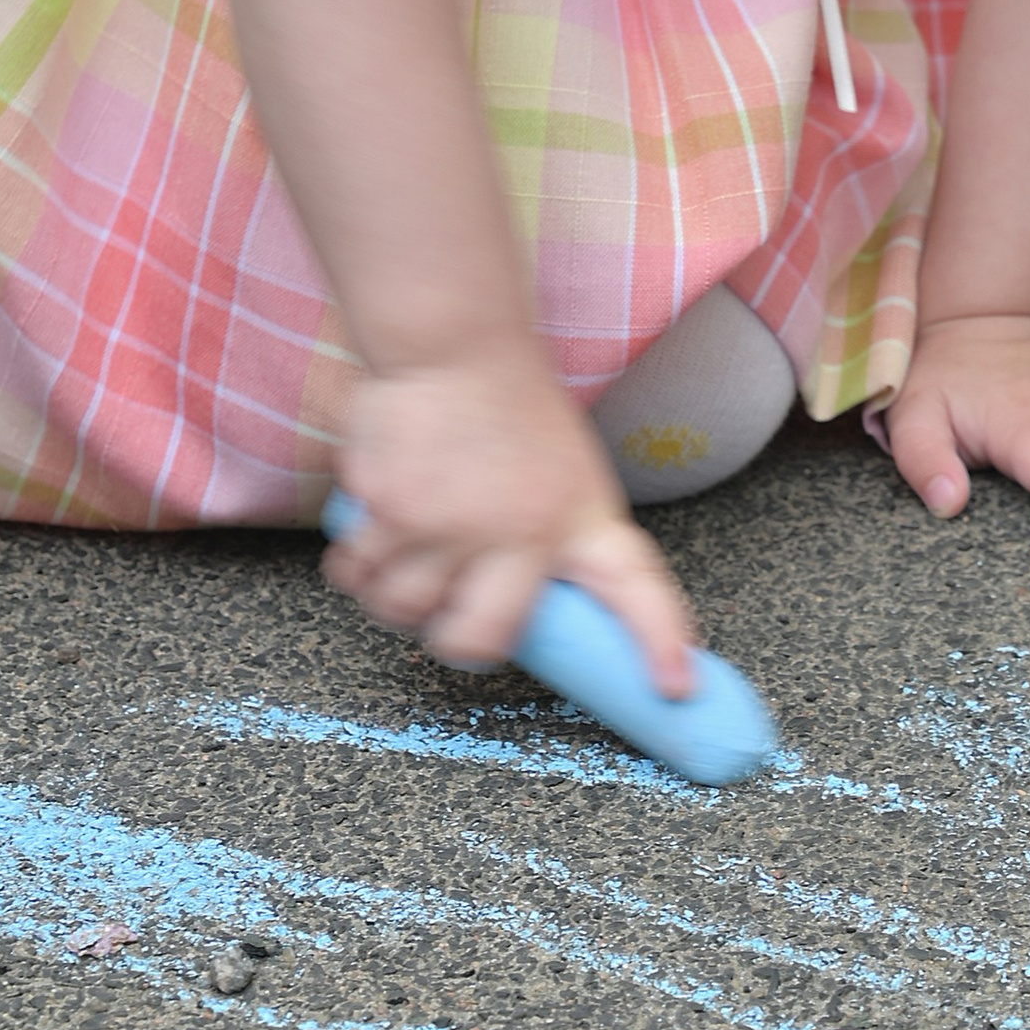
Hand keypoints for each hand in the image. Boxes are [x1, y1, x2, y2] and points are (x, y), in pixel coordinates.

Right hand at [325, 346, 698, 696]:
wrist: (454, 342)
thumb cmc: (511, 410)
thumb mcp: (564, 473)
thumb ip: (553, 543)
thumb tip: (539, 611)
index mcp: (574, 518)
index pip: (634, 587)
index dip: (658, 642)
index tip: (674, 687)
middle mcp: (516, 530)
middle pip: (475, 641)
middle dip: (456, 638)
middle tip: (454, 606)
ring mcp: (447, 522)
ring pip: (402, 610)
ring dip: (398, 594)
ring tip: (412, 546)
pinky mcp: (386, 507)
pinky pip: (356, 572)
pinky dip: (358, 563)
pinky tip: (379, 526)